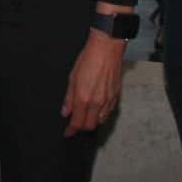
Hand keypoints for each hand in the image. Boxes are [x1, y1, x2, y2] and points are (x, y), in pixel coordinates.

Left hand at [62, 2, 131, 135]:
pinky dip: (101, 115)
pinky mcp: (116, 96)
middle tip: (75, 124)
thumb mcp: (72, 77)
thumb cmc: (88, 59)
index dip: (71, 131)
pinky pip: (108, 112)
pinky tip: (96, 109)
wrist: (107, 48)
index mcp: (83, 98)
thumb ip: (69, 98)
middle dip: (81, 128)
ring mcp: (108, 100)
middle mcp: (97, 102)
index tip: (67, 133)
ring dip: (92, 122)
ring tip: (85, 116)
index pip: (77, 122)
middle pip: (89, 126)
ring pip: (100, 121)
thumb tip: (65, 112)